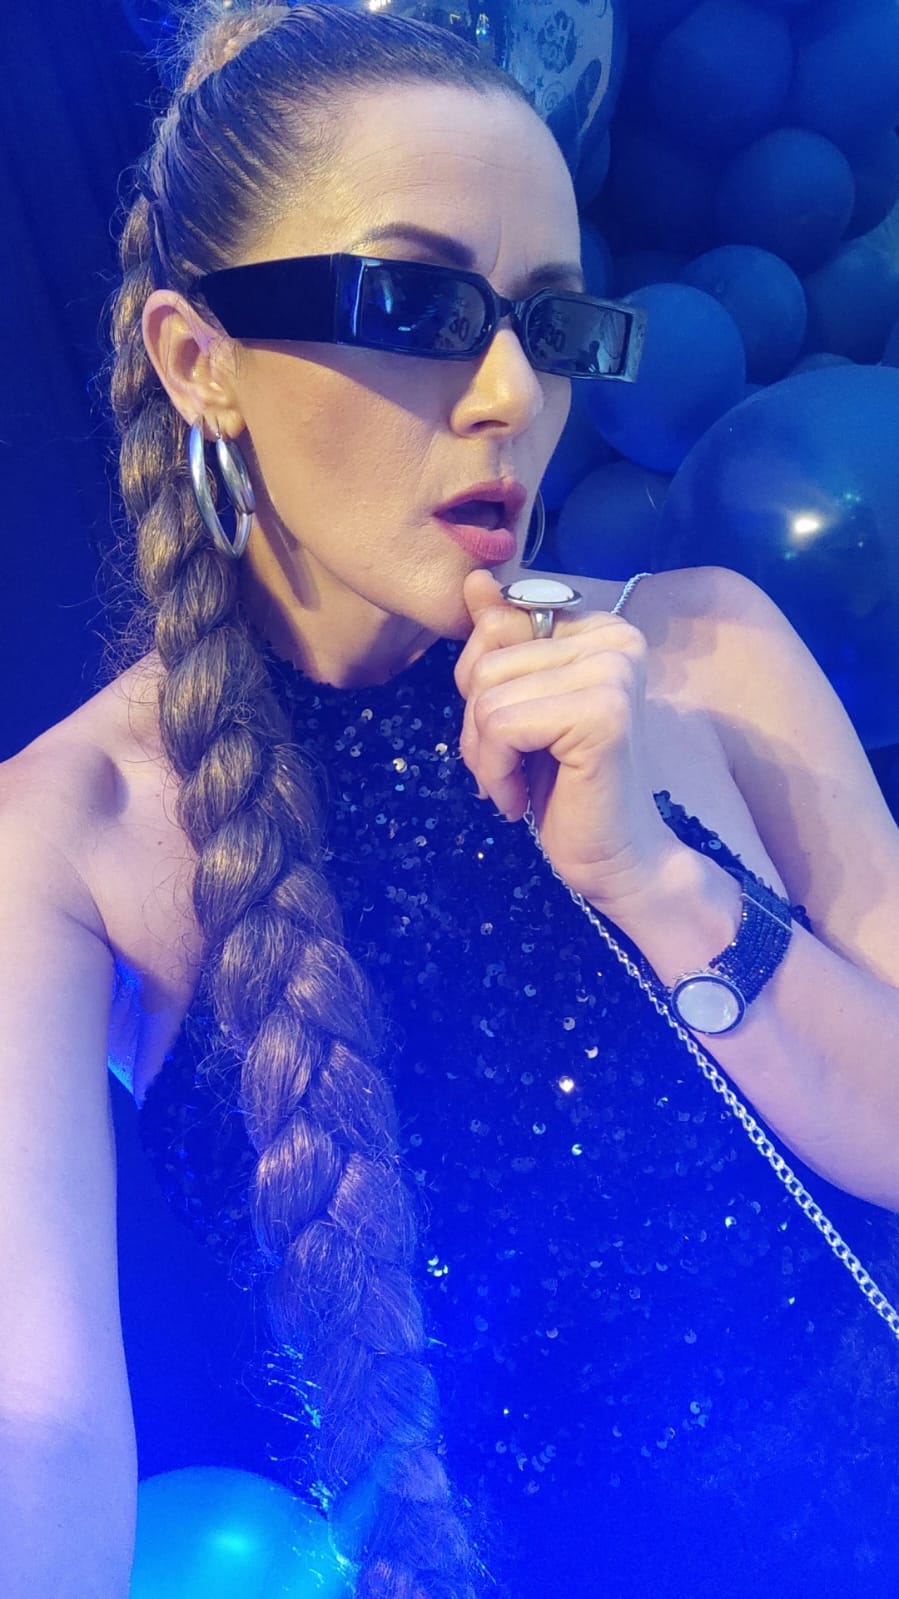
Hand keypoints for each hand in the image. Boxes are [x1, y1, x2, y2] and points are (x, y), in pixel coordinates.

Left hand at [454, 569, 682, 915]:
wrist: (616, 860)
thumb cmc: (564, 786)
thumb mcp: (519, 704)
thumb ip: (500, 640)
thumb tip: (473, 576)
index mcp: (600, 626)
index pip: (496, 623)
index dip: (481, 686)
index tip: (513, 733)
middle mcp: (616, 637)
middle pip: (486, 658)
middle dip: (477, 724)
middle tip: (510, 766)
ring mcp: (614, 673)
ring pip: (486, 695)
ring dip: (483, 753)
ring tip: (517, 782)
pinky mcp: (604, 715)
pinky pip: (500, 726)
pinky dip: (495, 772)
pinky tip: (521, 800)